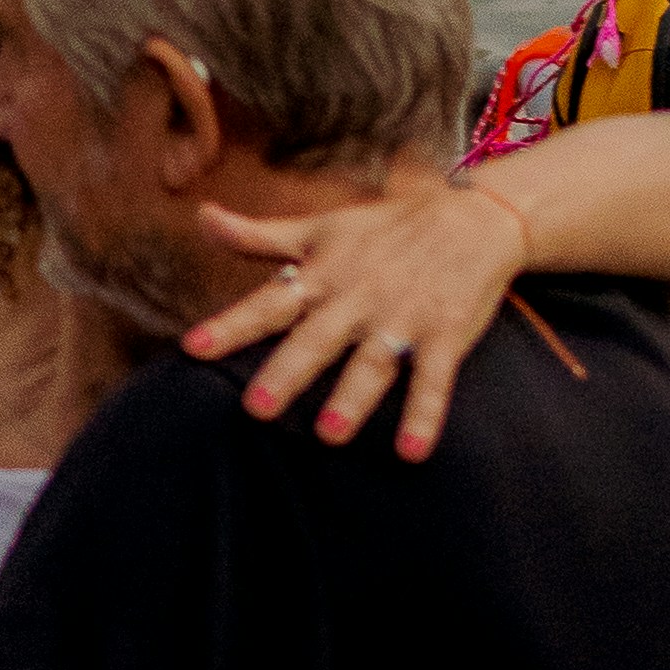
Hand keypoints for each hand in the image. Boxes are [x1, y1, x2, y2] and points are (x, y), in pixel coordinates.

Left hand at [187, 177, 519, 461]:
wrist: (475, 217)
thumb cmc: (385, 229)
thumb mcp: (321, 227)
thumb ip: (258, 235)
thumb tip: (201, 217)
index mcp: (324, 274)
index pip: (270, 302)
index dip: (232, 324)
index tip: (194, 349)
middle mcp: (359, 297)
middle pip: (317, 339)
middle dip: (289, 371)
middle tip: (257, 409)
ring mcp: (403, 317)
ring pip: (373, 363)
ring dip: (353, 398)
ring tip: (329, 435)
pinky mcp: (445, 334)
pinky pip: (434, 379)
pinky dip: (424, 414)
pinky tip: (412, 452)